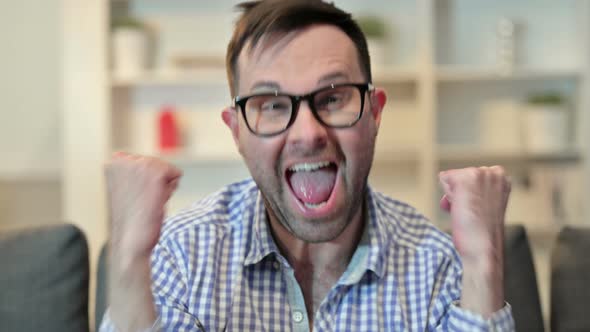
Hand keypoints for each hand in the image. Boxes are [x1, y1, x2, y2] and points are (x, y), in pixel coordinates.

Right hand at [105, 152, 181, 261]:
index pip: (145, 162)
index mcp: (113, 161)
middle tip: (141, 202)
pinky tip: (156, 201)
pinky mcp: (157, 172)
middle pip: (158, 164)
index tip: (133, 197)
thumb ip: (132, 172)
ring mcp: (140, 164)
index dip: (144, 182)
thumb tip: (141, 160)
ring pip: (167, 169)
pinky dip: (171, 189)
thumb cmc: (130, 220)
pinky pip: (176, 174)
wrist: (130, 240)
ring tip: (147, 202)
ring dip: (163, 187)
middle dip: (155, 183)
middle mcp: (124, 159)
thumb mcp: (125, 188)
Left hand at [439, 166, 510, 315]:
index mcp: (502, 178)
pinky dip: (448, 196)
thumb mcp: (486, 205)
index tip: (477, 209)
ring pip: (450, 177)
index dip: (467, 195)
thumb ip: (478, 191)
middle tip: (471, 212)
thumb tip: (451, 180)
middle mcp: (494, 172)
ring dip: (453, 196)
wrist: (483, 249)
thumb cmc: (481, 233)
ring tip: (467, 212)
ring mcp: (482, 173)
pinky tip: (460, 209)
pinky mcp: (469, 178)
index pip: (468, 175)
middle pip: (458, 175)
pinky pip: (444, 178)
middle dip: (459, 194)